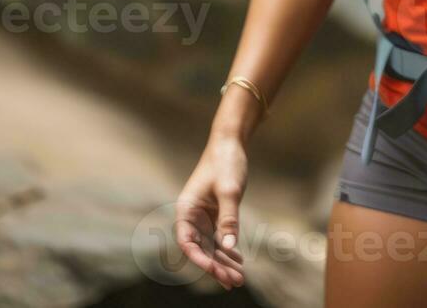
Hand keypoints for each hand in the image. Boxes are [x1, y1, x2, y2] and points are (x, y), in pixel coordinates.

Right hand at [174, 133, 249, 290]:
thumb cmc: (225, 163)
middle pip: (201, 249)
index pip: (187, 242)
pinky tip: (239, 262)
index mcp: (187, 210)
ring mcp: (204, 216)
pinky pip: (220, 237)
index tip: (215, 271)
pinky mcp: (215, 214)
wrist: (230, 143)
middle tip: (234, 282)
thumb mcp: (229, 190)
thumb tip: (229, 247)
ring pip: (212, 246)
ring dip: (224, 263)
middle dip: (216, 267)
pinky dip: (229, 250)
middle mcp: (192, 216)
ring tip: (239, 279)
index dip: (200, 259)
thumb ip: (229, 218)